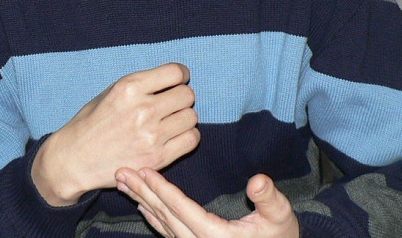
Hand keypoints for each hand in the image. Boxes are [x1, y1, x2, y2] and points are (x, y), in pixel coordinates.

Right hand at [32, 63, 199, 205]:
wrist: (74, 159)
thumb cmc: (91, 122)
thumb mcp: (110, 92)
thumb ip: (141, 84)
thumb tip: (172, 79)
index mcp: (130, 88)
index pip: (175, 72)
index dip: (181, 74)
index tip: (178, 80)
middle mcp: (143, 109)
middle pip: (187, 95)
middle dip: (182, 96)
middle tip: (173, 102)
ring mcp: (151, 136)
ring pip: (192, 117)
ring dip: (185, 117)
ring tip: (172, 120)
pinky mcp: (157, 158)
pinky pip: (191, 140)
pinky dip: (188, 136)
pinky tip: (176, 135)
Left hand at [115, 168, 299, 237]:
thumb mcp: (280, 217)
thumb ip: (269, 198)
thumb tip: (258, 181)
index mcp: (215, 236)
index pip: (180, 208)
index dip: (161, 188)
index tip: (143, 170)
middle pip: (164, 215)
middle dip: (141, 191)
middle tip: (120, 172)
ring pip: (161, 224)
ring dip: (142, 201)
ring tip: (124, 184)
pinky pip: (168, 233)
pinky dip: (153, 218)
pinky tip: (143, 207)